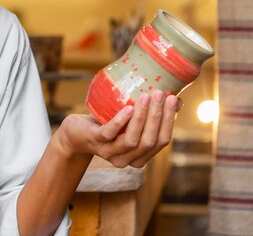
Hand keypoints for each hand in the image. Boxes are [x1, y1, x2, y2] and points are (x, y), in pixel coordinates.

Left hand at [56, 90, 180, 167]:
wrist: (76, 132)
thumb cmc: (107, 123)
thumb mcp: (129, 120)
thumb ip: (149, 114)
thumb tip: (176, 99)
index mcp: (140, 156)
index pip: (162, 141)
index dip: (169, 121)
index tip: (174, 99)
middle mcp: (127, 158)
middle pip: (149, 141)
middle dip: (157, 116)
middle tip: (160, 94)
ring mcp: (110, 152)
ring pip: (132, 140)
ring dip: (142, 117)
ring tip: (146, 96)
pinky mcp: (96, 141)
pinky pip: (110, 133)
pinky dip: (121, 121)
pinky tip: (128, 108)